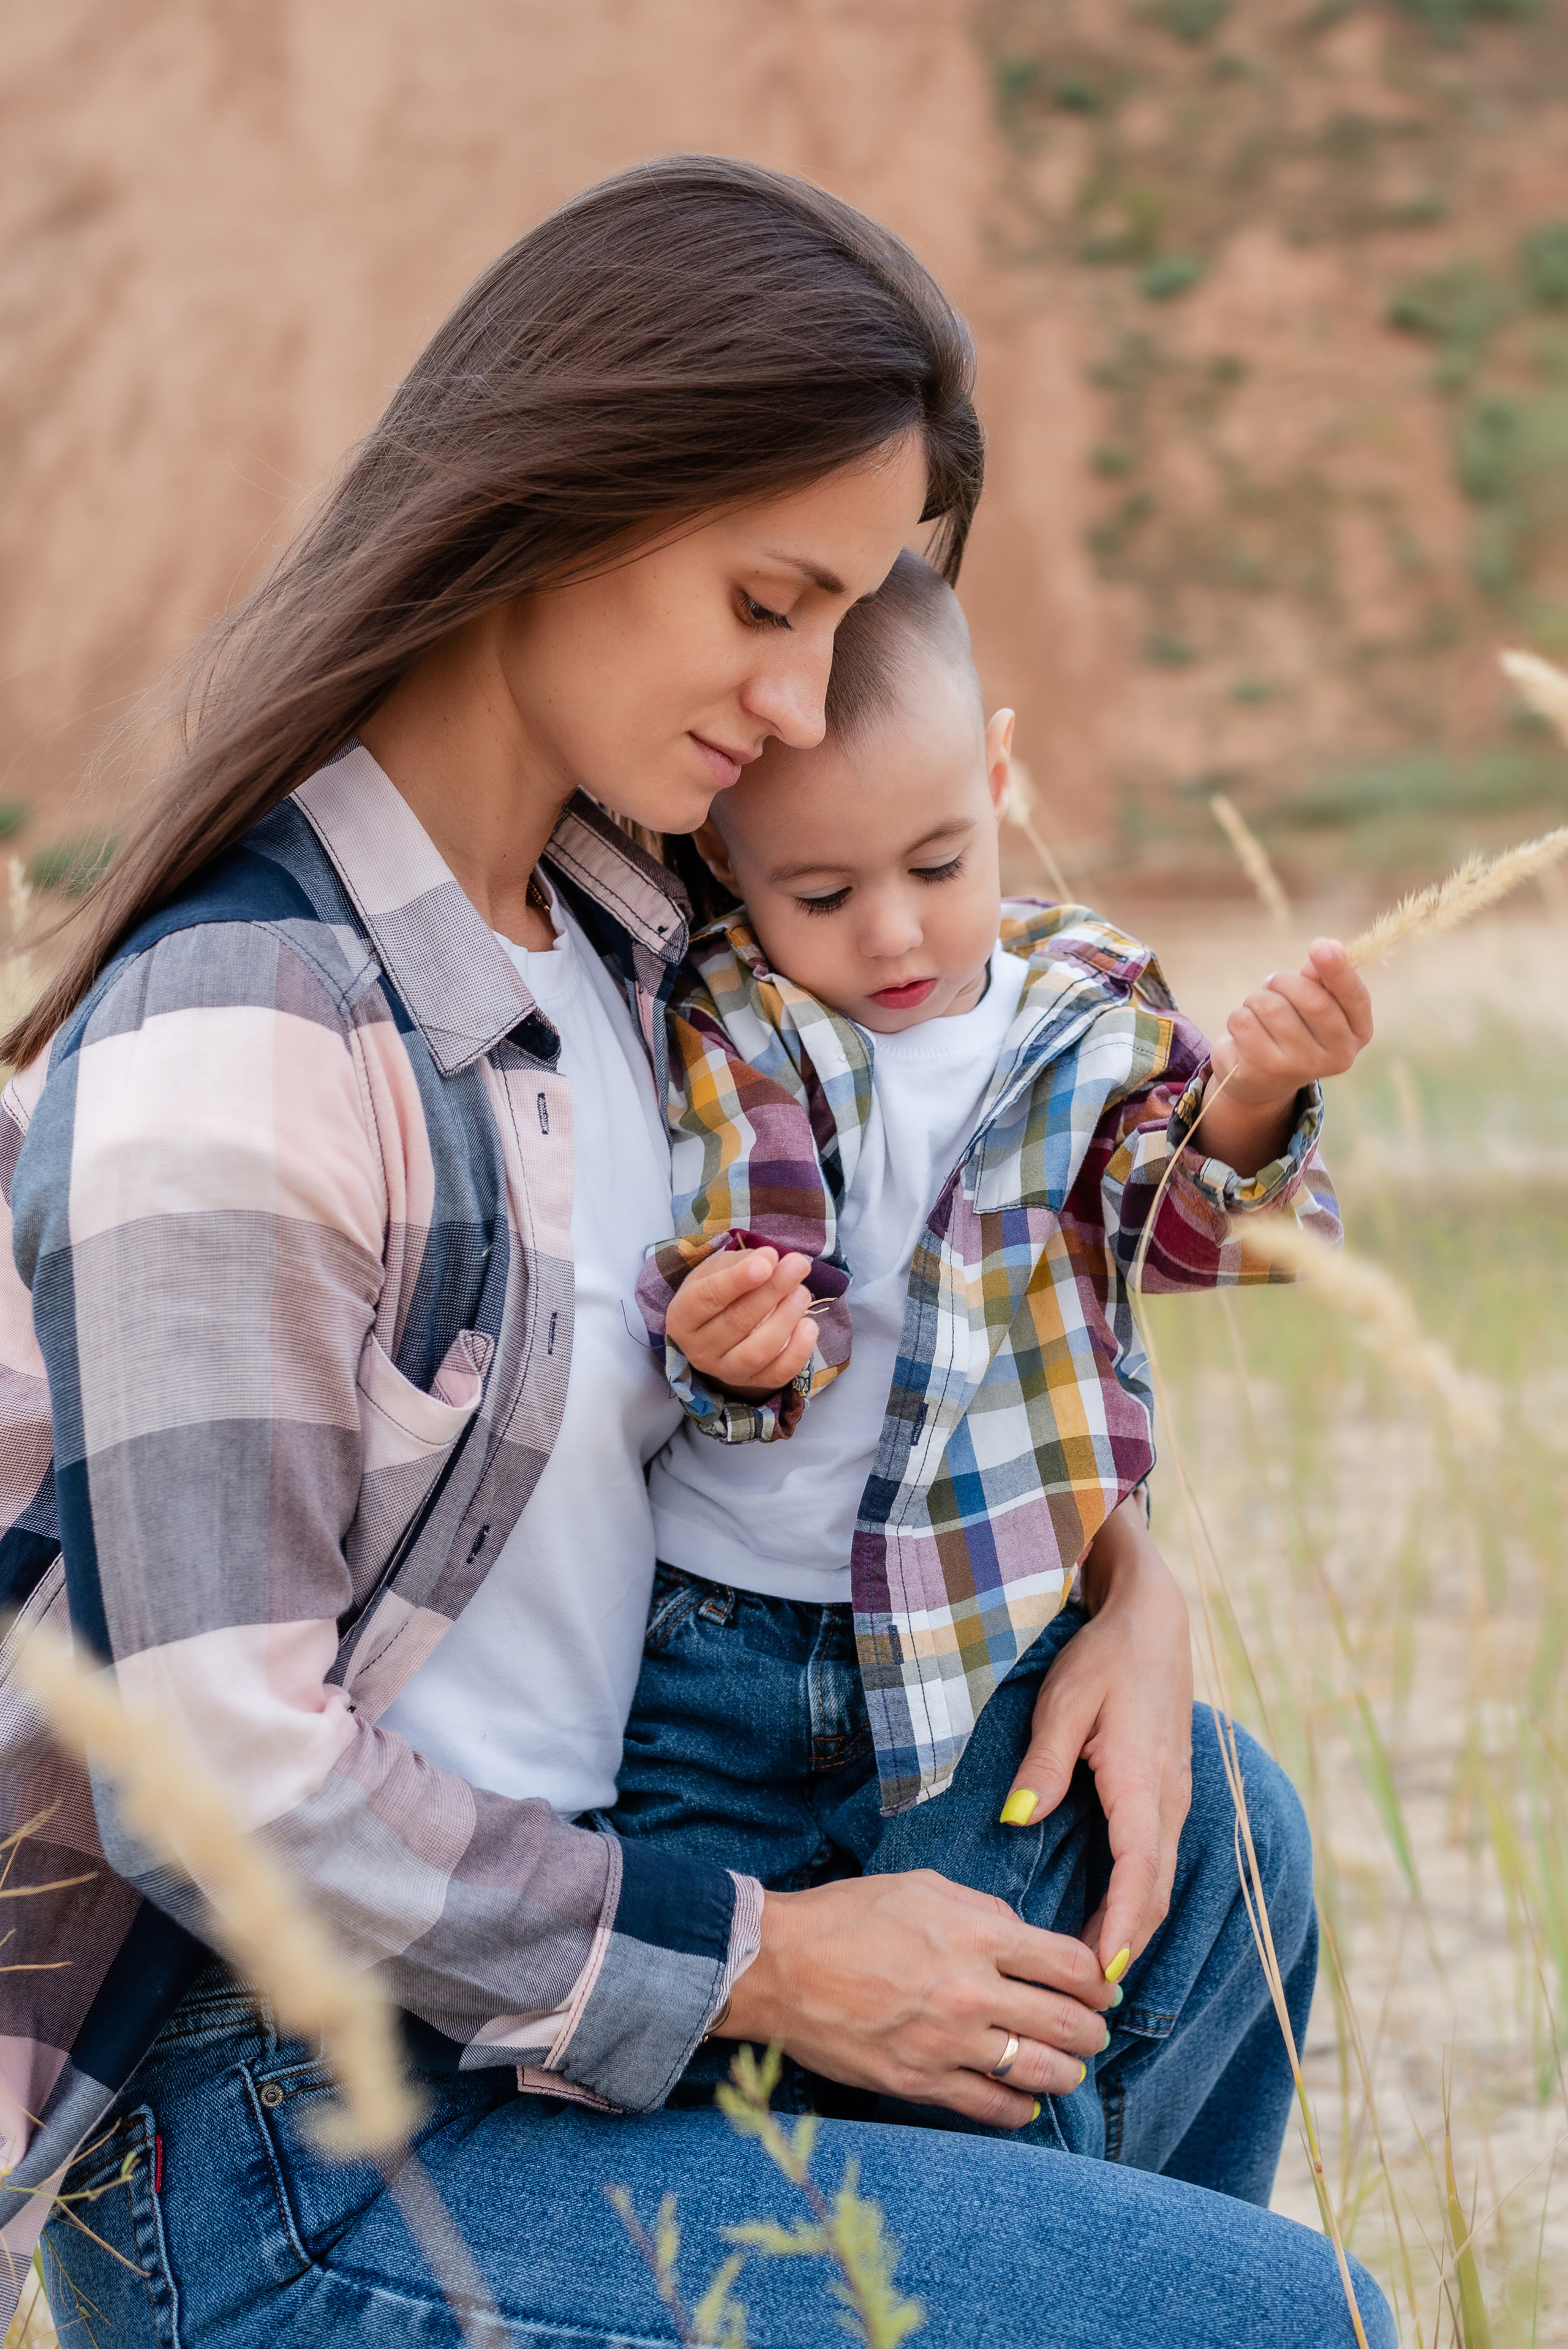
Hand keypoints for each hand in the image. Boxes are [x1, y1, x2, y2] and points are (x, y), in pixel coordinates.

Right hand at [665, 1243, 816, 1399]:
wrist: (720, 1326)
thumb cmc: (720, 1290)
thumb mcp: (720, 1268)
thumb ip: (744, 1261)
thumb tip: (770, 1259)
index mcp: (682, 1317)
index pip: (706, 1299)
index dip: (737, 1280)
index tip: (767, 1261)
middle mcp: (698, 1350)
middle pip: (736, 1322)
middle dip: (771, 1291)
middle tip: (797, 1265)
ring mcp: (725, 1371)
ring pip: (756, 1352)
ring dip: (785, 1320)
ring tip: (802, 1292)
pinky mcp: (753, 1383)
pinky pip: (777, 1374)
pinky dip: (797, 1351)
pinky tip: (809, 1325)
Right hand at [721, 1869, 1114, 2126]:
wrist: (777, 1967)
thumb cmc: (847, 1916)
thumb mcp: (922, 1885)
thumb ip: (983, 1910)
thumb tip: (1023, 1936)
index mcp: (976, 1936)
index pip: (1069, 1965)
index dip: (1098, 1979)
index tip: (1102, 1986)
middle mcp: (971, 1992)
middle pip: (1065, 2023)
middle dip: (1092, 2031)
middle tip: (1094, 2031)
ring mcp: (946, 2044)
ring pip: (1039, 2072)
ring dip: (1066, 2072)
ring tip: (1069, 2068)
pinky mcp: (919, 2082)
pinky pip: (992, 2108)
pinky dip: (1020, 2110)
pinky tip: (1027, 2102)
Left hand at [1000, 1495, 1192, 1984]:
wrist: (1154, 1622)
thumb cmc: (1105, 1658)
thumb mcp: (1064, 1703)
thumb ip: (1044, 1762)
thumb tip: (1019, 1817)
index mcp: (1143, 1783)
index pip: (1137, 1872)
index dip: (1118, 1925)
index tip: (1098, 1972)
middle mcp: (1169, 1801)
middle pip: (1153, 1891)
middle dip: (1123, 1943)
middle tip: (1082, 1993)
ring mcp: (1175, 1799)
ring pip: (1159, 1880)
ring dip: (1131, 1925)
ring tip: (1089, 1970)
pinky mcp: (1168, 1793)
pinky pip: (1157, 1860)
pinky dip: (1137, 1898)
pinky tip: (1107, 1915)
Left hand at [1202, 937, 1372, 1174]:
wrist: (1262, 1080)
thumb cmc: (1294, 1028)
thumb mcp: (1312, 1001)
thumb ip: (1321, 977)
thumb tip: (1330, 946)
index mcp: (1359, 1032)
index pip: (1355, 997)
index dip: (1338, 969)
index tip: (1320, 944)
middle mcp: (1338, 1055)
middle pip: (1311, 1000)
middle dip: (1283, 981)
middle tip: (1272, 983)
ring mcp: (1302, 1067)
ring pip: (1271, 1007)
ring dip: (1257, 999)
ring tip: (1259, 1013)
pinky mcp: (1265, 1070)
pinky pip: (1244, 1022)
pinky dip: (1238, 1017)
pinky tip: (1245, 1033)